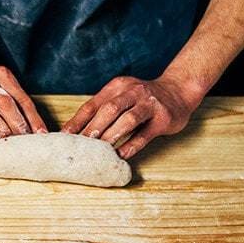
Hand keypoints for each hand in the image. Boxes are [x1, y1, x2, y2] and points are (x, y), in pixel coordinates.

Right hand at [0, 53, 45, 142]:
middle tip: (28, 143)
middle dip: (20, 126)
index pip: (22, 99)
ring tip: (11, 145)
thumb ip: (10, 95)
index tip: (41, 134)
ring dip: (3, 131)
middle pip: (8, 106)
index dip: (34, 118)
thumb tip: (28, 122)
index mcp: (1, 75)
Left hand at [62, 75, 204, 158]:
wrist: (179, 90)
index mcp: (117, 87)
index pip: (92, 104)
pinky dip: (131, 145)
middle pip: (109, 110)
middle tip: (80, 145)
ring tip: (99, 150)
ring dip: (111, 135)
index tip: (64, 137)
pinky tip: (120, 155)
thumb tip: (76, 132)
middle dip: (93, 128)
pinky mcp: (163, 118)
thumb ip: (103, 109)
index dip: (77, 121)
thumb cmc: (143, 98)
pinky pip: (145, 134)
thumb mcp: (122, 95)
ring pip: (128, 119)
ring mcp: (149, 104)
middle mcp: (133, 92)